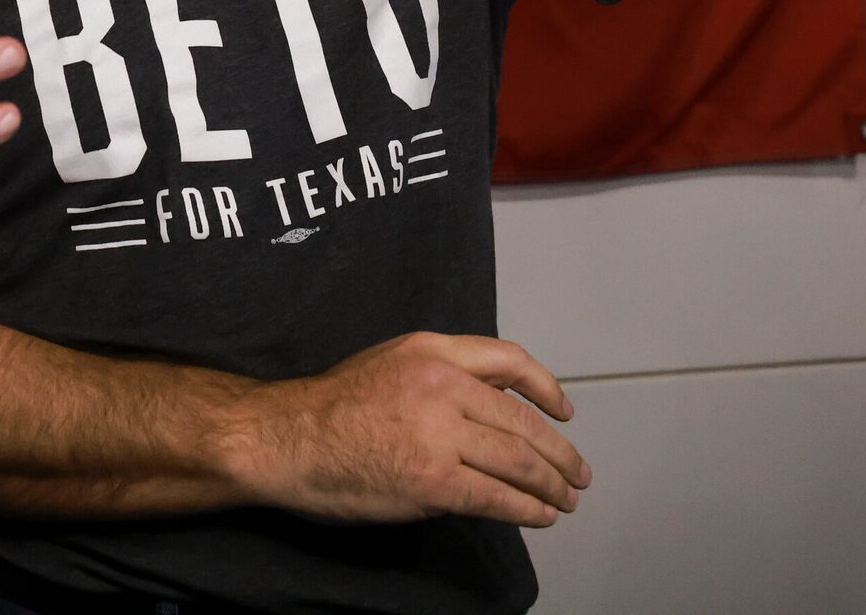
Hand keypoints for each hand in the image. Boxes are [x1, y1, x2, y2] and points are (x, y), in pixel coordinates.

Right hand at [216, 332, 589, 527]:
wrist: (288, 439)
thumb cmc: (330, 407)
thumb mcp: (389, 364)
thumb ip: (439, 377)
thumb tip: (489, 408)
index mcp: (432, 350)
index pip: (509, 360)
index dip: (545, 388)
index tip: (564, 411)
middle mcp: (443, 383)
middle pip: (522, 420)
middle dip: (559, 452)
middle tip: (577, 472)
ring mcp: (441, 432)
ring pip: (519, 460)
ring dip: (551, 484)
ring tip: (566, 499)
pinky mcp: (435, 479)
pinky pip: (497, 497)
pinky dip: (528, 509)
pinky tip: (540, 516)